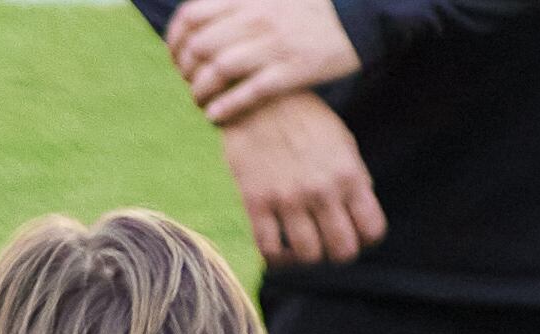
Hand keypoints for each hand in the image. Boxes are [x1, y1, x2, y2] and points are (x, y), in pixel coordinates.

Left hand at [169, 0, 362, 122]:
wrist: (364, 14)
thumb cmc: (314, 7)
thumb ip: (238, 2)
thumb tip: (202, 16)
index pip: (191, 16)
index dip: (174, 40)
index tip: (176, 56)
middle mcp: (258, 19)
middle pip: (199, 48)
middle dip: (186, 71)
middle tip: (190, 82)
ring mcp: (275, 45)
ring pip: (217, 72)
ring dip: (200, 92)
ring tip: (201, 101)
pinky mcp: (293, 70)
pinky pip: (247, 93)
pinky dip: (224, 107)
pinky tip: (215, 116)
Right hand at [218, 90, 385, 266]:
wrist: (260, 101)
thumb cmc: (304, 121)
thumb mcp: (342, 142)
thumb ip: (354, 177)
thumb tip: (360, 208)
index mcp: (349, 175)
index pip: (372, 230)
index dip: (366, 240)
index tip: (354, 235)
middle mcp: (322, 191)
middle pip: (341, 251)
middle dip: (337, 254)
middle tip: (327, 245)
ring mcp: (288, 199)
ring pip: (306, 256)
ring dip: (306, 258)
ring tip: (300, 247)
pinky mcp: (256, 202)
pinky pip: (268, 248)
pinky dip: (274, 257)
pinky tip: (277, 248)